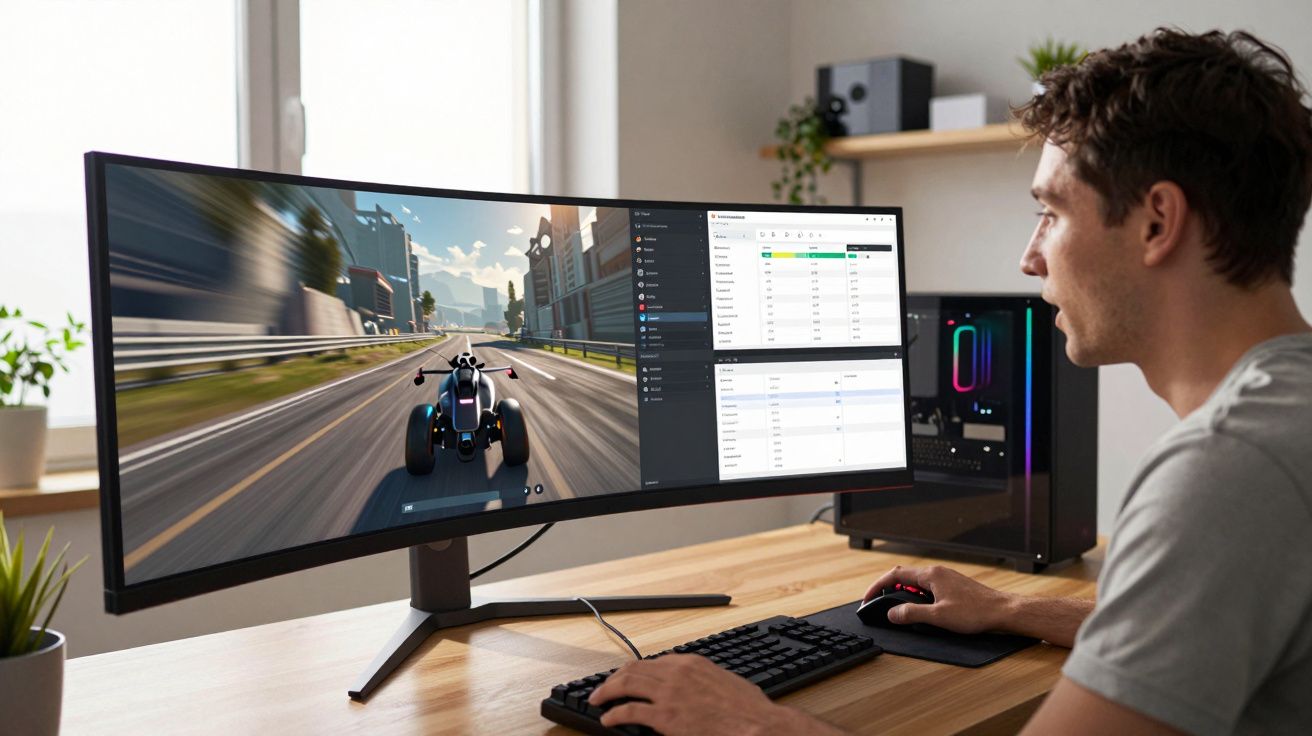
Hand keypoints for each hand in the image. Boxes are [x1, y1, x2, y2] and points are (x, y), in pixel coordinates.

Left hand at [588, 654, 844, 735]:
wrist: (759, 725)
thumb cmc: (749, 710)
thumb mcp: (725, 683)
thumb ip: (704, 681)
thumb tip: (697, 690)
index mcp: (691, 663)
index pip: (653, 662)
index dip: (635, 671)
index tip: (627, 678)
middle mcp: (676, 673)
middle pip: (634, 670)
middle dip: (615, 678)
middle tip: (603, 688)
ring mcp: (669, 694)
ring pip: (626, 685)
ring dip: (607, 692)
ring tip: (597, 700)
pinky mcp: (665, 717)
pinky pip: (629, 712)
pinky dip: (614, 714)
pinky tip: (607, 719)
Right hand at [862, 564, 1013, 633]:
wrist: (1003, 611)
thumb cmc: (975, 612)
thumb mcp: (938, 616)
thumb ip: (912, 614)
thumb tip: (892, 613)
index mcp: (931, 575)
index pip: (895, 575)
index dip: (877, 586)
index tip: (868, 599)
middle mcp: (937, 572)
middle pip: (904, 576)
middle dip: (888, 589)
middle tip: (878, 604)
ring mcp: (946, 578)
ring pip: (917, 582)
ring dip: (904, 593)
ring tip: (898, 609)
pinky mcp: (954, 586)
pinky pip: (928, 587)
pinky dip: (917, 596)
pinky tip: (922, 609)